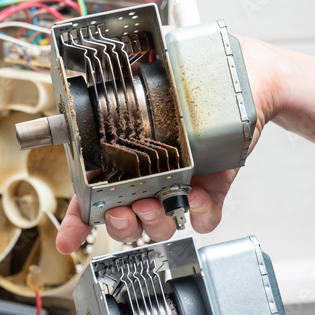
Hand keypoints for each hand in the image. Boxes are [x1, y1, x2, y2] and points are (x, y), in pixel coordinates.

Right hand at [56, 36, 289, 253]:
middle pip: (123, 218)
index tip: (68, 240)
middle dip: (121, 224)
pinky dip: (200, 215)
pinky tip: (198, 198)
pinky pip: (202, 217)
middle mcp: (148, 176)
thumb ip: (121, 83)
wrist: (246, 78)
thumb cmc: (195, 75)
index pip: (91, 196)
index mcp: (122, 156)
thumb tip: (96, 78)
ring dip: (154, 222)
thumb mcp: (150, 76)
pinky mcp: (211, 189)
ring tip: (156, 202)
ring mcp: (178, 185)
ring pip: (159, 225)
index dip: (77, 222)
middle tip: (125, 210)